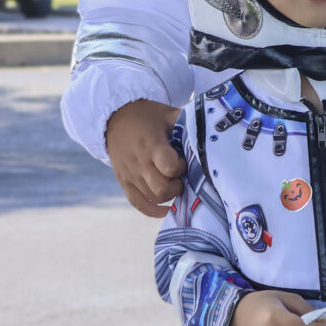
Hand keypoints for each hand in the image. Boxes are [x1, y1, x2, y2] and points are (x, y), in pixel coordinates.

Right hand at [105, 99, 184, 217]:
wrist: (116, 118)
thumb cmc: (148, 116)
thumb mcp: (168, 115)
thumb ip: (187, 126)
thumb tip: (210, 135)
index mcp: (152, 144)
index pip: (169, 167)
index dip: (181, 168)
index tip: (184, 161)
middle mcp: (139, 162)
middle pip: (161, 188)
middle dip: (177, 186)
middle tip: (182, 176)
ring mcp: (130, 173)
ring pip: (152, 198)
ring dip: (168, 195)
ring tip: (175, 183)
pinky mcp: (124, 181)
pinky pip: (137, 203)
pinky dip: (153, 210)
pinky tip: (166, 210)